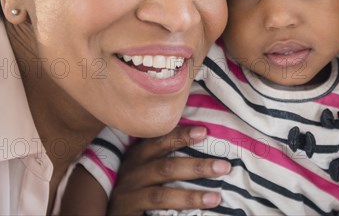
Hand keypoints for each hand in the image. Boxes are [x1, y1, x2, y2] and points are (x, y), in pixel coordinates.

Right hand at [107, 126, 230, 214]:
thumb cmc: (135, 186)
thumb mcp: (146, 167)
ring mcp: (128, 196)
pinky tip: (194, 215)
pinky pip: (154, 214)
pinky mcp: (127, 214)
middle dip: (196, 166)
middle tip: (224, 166)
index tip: (204, 131)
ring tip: (216, 198)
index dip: (180, 135)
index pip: (160, 141)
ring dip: (191, 196)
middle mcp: (131, 174)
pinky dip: (175, 214)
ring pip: (161, 195)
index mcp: (137, 157)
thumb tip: (203, 137)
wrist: (114, 212)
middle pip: (166, 167)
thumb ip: (166, 156)